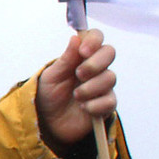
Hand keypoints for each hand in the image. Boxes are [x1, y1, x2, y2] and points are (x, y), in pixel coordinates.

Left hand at [36, 28, 117, 150]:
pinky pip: (110, 101)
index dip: (94, 40)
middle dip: (94, 63)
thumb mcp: (51, 76)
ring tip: (76, 96)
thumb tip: (75, 38)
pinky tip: (83, 107)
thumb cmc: (49, 94)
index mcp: (81, 56)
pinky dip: (94, 105)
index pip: (96, 37)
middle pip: (109, 52)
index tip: (83, 51)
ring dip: (90, 87)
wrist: (48, 121)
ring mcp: (103, 85)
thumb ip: (65, 59)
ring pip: (110, 78)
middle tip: (79, 74)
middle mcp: (96, 68)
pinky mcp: (106, 104)